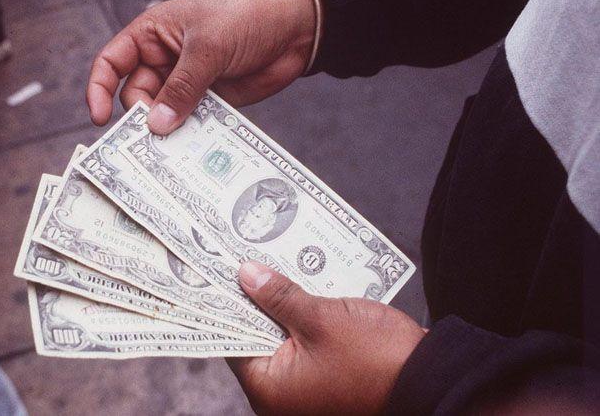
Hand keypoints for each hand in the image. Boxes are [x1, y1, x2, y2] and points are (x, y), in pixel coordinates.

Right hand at [86, 0, 315, 133]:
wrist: (296, 28)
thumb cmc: (246, 19)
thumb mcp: (209, 48)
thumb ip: (182, 87)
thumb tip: (157, 126)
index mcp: (153, 34)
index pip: (113, 62)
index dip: (100, 89)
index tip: (100, 119)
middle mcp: (164, 59)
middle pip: (136, 95)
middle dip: (141, 117)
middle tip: (151, 141)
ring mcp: (186, 82)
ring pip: (162, 113)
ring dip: (165, 131)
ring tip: (170, 151)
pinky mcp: (209, 101)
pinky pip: (189, 122)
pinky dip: (188, 136)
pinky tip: (191, 150)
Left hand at [228, 262, 424, 414]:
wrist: (434, 382)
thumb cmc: (377, 359)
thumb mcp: (321, 318)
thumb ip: (279, 296)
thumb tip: (247, 275)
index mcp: (270, 389)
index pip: (232, 340)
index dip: (227, 303)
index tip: (219, 270)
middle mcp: (283, 397)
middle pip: (256, 337)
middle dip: (255, 298)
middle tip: (247, 258)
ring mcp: (307, 391)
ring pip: (282, 338)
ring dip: (282, 305)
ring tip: (272, 263)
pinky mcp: (329, 380)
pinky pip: (306, 345)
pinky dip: (304, 318)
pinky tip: (304, 285)